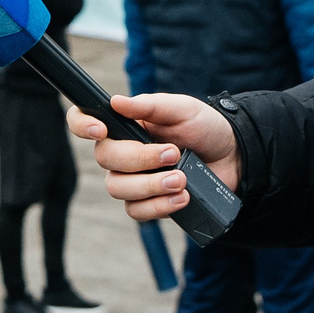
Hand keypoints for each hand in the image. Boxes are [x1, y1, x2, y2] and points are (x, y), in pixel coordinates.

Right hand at [65, 93, 239, 220]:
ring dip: (152, 185)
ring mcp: (132, 180)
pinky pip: (137, 211)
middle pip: (105, 159)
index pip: (83, 122)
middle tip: (174, 154)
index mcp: (125, 125)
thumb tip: (116, 101)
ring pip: (118, 189)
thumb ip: (150, 106)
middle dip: (140, 159)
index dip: (81, 125)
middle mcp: (122, 153)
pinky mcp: (148, 203)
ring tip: (181, 179)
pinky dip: (160, 206)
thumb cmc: (204, 128)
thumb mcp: (182, 109)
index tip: (101, 130)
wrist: (233, 157)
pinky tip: (182, 197)